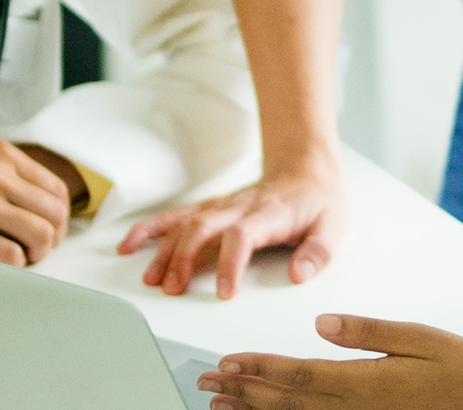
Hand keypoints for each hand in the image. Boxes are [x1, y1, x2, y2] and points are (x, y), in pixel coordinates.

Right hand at [0, 127, 73, 265]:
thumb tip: (21, 172)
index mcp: (1, 155)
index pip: (55, 190)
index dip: (59, 213)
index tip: (50, 225)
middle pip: (54, 215)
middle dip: (54, 236)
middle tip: (41, 247)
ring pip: (39, 236)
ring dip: (38, 252)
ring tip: (24, 257)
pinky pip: (9, 256)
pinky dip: (15, 264)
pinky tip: (3, 262)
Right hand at [122, 168, 347, 298]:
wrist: (305, 170)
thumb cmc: (318, 202)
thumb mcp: (334, 225)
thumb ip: (319, 252)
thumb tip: (299, 274)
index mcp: (269, 214)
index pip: (242, 236)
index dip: (229, 263)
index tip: (223, 292)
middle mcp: (238, 208)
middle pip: (203, 229)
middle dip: (184, 259)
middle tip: (174, 290)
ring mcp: (220, 207)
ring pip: (184, 224)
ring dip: (164, 250)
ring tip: (151, 279)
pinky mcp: (210, 209)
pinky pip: (175, 216)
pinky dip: (149, 229)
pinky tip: (129, 244)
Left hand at [199, 314, 462, 409]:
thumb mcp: (424, 338)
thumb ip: (371, 331)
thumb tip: (323, 324)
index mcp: (366, 382)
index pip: (297, 374)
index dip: (257, 368)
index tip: (225, 363)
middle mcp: (356, 408)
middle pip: (285, 401)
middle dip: (242, 390)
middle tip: (206, 384)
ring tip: (223, 405)